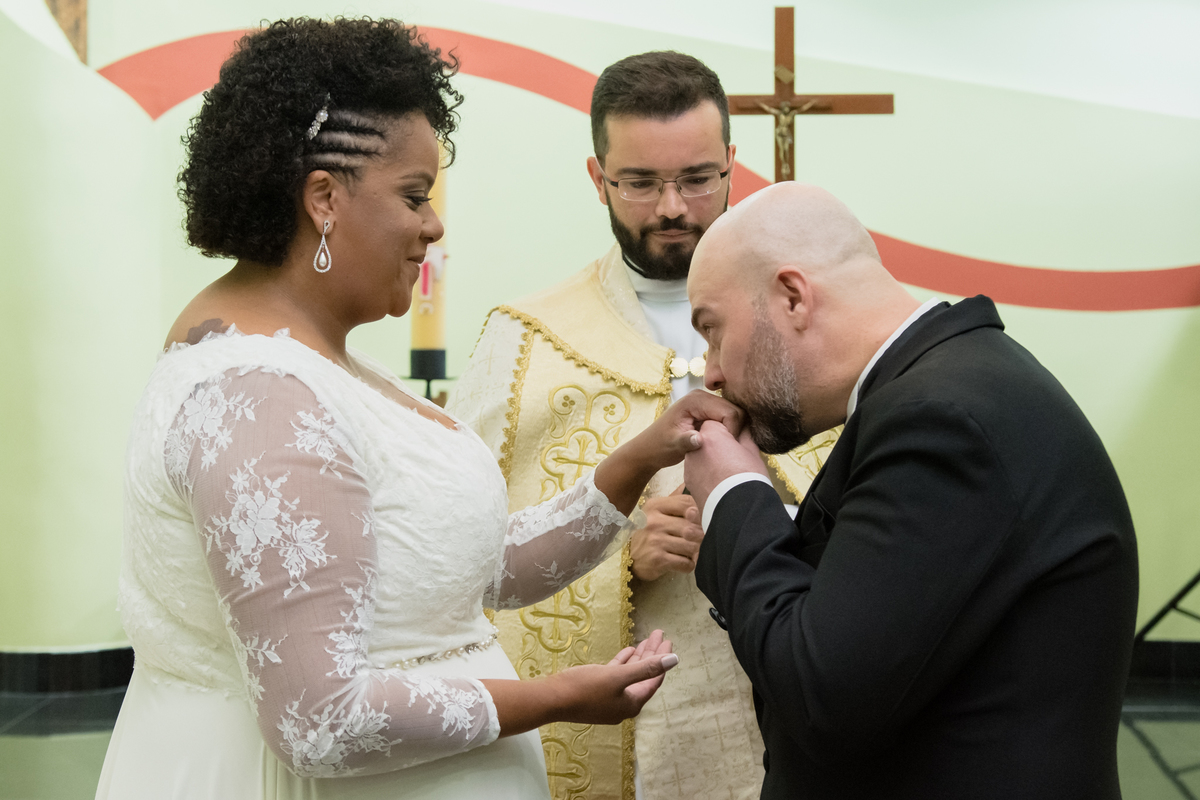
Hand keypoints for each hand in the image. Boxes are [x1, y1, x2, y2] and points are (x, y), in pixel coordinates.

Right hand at [551, 630, 677, 724]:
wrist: (552, 699)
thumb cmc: (585, 688)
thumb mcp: (617, 676)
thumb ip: (646, 668)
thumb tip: (674, 660)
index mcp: (632, 703)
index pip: (654, 679)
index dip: (663, 659)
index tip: (668, 641)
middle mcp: (623, 705)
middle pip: (644, 676)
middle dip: (652, 655)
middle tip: (659, 634)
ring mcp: (610, 700)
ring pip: (631, 675)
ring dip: (639, 657)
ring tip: (647, 639)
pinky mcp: (597, 694)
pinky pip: (617, 677)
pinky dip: (624, 664)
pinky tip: (628, 651)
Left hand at [595, 391, 743, 514]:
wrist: (649, 448)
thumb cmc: (659, 447)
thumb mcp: (672, 446)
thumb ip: (686, 441)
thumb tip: (699, 439)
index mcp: (695, 400)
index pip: (729, 412)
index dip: (732, 431)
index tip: (724, 448)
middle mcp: (702, 396)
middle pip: (736, 411)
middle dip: (735, 430)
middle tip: (725, 449)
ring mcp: (706, 402)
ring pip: (735, 414)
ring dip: (733, 431)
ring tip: (723, 446)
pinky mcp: (708, 410)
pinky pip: (728, 418)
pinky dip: (729, 430)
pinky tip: (721, 443)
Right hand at [630, 485, 702, 580]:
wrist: (630, 559)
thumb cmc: (650, 532)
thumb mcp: (658, 512)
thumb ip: (677, 499)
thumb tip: (694, 482)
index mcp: (655, 506)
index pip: (688, 503)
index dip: (701, 513)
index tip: (702, 521)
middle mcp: (654, 521)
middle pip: (692, 526)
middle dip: (701, 536)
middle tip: (701, 540)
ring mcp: (655, 540)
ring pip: (692, 545)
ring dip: (696, 552)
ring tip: (693, 552)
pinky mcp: (658, 559)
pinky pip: (686, 563)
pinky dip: (689, 565)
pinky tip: (684, 562)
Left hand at [684, 420, 767, 519]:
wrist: (737, 509)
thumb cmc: (747, 477)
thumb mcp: (752, 452)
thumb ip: (746, 436)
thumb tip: (745, 428)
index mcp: (711, 433)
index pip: (717, 422)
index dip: (729, 431)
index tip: (739, 442)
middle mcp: (695, 446)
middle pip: (706, 438)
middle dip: (718, 445)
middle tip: (734, 457)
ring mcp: (689, 464)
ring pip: (700, 455)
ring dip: (711, 459)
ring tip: (727, 472)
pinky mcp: (688, 481)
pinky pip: (697, 471)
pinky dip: (706, 473)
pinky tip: (719, 482)